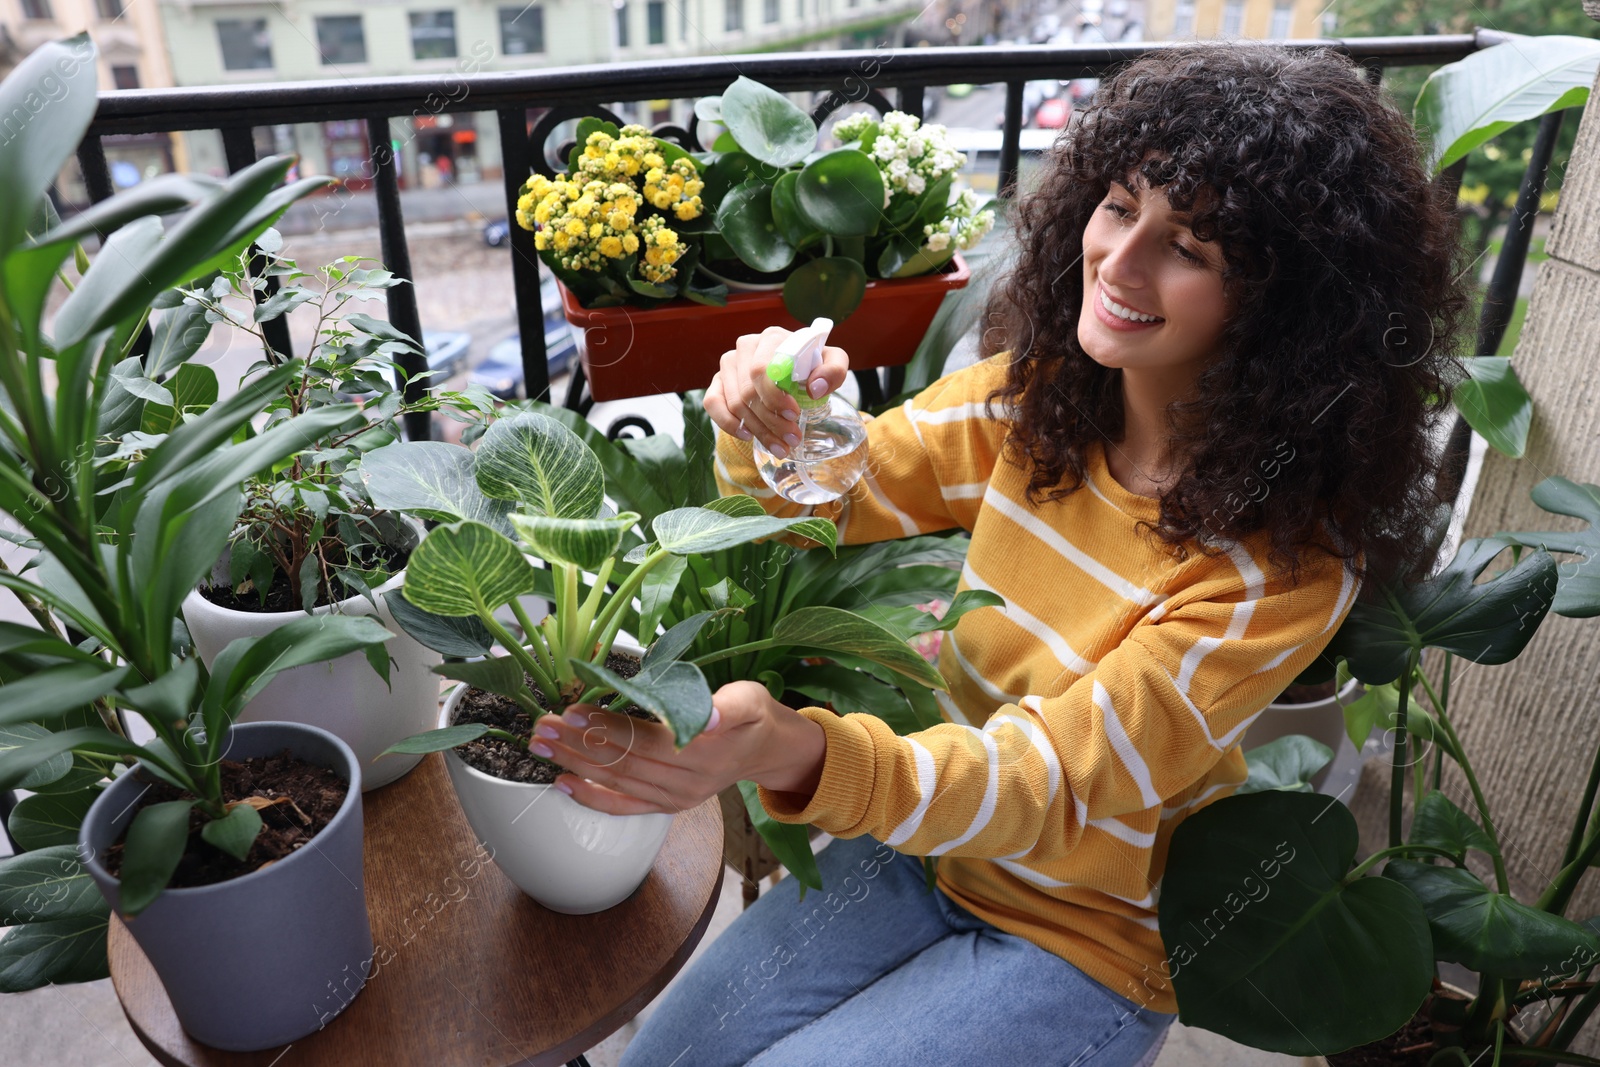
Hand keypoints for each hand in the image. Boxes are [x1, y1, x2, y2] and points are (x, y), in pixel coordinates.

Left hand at [529, 681, 826, 815]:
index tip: (571, 711)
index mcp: (702, 752)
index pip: (643, 739)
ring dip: (574, 764)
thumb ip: (726, 708)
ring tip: (540, 746)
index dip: (605, 727)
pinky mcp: (666, 806)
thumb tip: (705, 717)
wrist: (767, 750)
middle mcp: (685, 782)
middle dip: (577, 744)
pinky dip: (591, 798)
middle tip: (540, 727)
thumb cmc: (752, 716)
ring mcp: (673, 798)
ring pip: (616, 781)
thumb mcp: (748, 700)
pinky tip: (562, 784)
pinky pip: (624, 806)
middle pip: (621, 762)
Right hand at [705, 326, 849, 457]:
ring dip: (757, 429)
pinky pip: (712, 403)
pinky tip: (748, 435)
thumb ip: (834, 370)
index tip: (794, 415)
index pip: (760, 369)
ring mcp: (729, 364)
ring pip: (734, 403)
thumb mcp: (833, 363)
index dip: (774, 396)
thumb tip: (815, 389)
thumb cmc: (813, 366)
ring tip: (780, 446)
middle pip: (748, 391)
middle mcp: (746, 346)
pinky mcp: (718, 381)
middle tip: (792, 438)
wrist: (795, 370)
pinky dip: (728, 423)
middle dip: (771, 421)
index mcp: (772, 338)